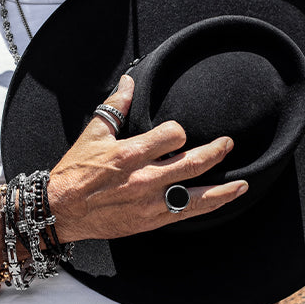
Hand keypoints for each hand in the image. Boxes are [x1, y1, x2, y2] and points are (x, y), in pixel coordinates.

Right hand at [49, 74, 248, 242]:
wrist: (61, 210)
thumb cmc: (75, 171)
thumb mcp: (92, 135)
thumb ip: (115, 107)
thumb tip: (128, 82)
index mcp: (129, 154)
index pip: (172, 135)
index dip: (179, 131)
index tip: (177, 133)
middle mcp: (143, 180)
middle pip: (192, 164)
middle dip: (216, 152)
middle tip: (227, 144)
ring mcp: (149, 203)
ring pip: (196, 196)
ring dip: (224, 189)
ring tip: (243, 183)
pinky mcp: (149, 221)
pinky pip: (186, 214)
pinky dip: (208, 206)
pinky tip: (222, 200)